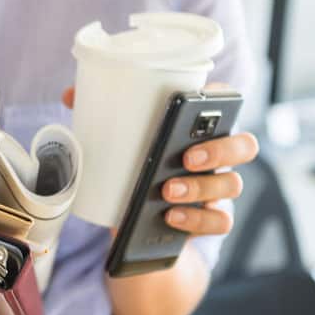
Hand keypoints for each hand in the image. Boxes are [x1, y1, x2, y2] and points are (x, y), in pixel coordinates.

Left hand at [62, 86, 258, 236]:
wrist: (138, 220)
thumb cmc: (135, 164)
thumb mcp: (119, 140)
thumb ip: (100, 114)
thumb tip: (70, 94)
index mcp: (199, 127)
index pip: (227, 102)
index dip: (222, 99)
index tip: (200, 102)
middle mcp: (217, 155)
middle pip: (243, 145)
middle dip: (219, 150)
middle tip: (186, 157)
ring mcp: (218, 188)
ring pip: (232, 184)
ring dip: (200, 187)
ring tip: (166, 191)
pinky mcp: (212, 218)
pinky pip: (221, 221)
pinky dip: (197, 220)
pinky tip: (171, 217)